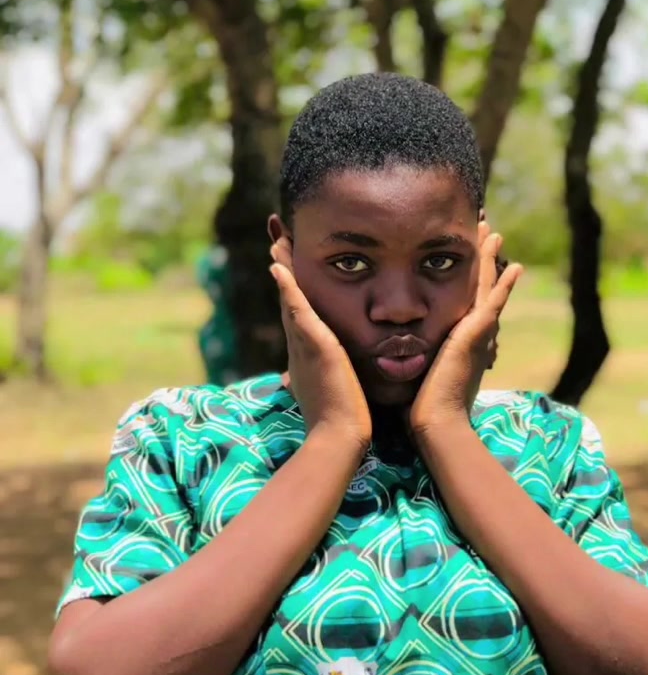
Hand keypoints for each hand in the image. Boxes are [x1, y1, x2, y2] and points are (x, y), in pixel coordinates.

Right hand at [269, 237, 371, 453]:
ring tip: (277, 239)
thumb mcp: (336, 391)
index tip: (288, 264)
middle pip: (289, 299)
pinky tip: (279, 266)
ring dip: (283, 267)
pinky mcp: (314, 346)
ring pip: (290, 298)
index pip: (299, 314)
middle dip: (283, 267)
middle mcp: (299, 347)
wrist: (340, 437)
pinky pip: (297, 310)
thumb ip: (332, 378)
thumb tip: (316, 381)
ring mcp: (303, 346)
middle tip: (277, 238)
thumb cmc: (344, 419)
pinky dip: (288, 287)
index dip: (292, 289)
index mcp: (307, 355)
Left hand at [408, 223, 522, 439]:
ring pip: (485, 286)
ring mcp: (477, 335)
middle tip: (486, 235)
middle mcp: (473, 337)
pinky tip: (515, 266)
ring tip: (494, 233)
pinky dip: (504, 284)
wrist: (436, 423)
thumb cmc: (420, 408)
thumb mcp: (415, 374)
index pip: (463, 305)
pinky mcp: (476, 335)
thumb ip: (409, 360)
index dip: (466, 282)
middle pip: (478, 289)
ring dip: (489, 260)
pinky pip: (493, 302)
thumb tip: (386, 358)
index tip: (461, 261)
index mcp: (459, 344)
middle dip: (480, 262)